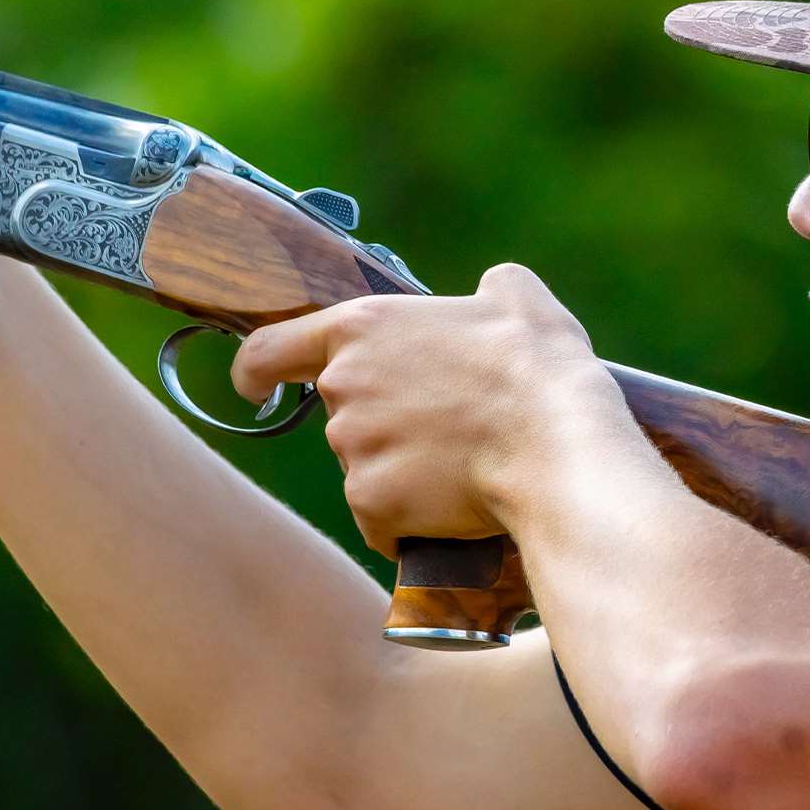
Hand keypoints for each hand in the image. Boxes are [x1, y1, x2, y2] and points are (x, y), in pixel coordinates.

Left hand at [230, 263, 618, 555]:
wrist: (555, 445)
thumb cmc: (538, 369)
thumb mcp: (519, 300)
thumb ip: (488, 289)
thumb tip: (490, 293)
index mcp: (363, 328)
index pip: (270, 349)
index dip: (256, 371)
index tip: (255, 387)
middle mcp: (344, 387)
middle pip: (342, 415)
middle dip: (382, 425)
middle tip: (444, 427)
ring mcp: (353, 450)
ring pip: (365, 468)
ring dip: (401, 471)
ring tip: (463, 464)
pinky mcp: (372, 504)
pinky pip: (382, 518)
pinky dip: (410, 519)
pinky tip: (456, 505)